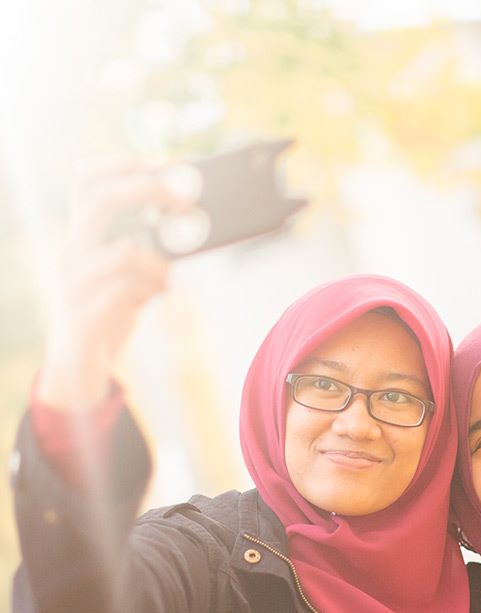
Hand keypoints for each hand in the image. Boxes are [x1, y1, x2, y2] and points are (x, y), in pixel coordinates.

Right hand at [37, 164, 180, 410]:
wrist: (80, 361)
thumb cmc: (112, 310)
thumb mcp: (131, 274)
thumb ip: (149, 248)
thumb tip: (191, 221)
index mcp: (83, 235)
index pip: (87, 181)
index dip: (123, 165)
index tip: (164, 166)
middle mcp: (72, 250)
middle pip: (100, 199)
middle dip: (148, 192)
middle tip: (186, 203)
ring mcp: (74, 281)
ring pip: (123, 251)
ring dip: (159, 264)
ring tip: (165, 281)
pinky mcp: (84, 313)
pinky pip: (124, 292)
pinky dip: (150, 291)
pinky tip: (155, 297)